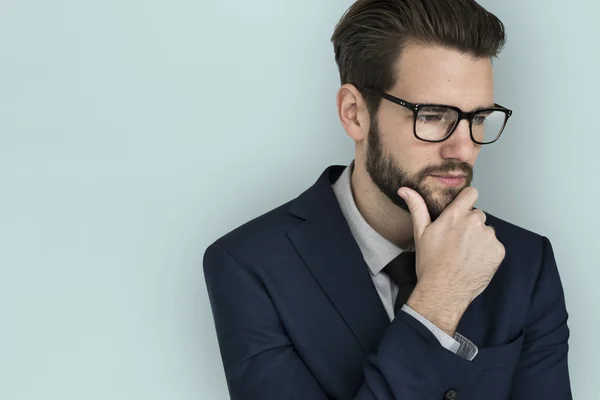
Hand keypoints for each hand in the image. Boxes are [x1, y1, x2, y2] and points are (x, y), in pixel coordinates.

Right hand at [398, 186, 505, 334]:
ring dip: (479, 239)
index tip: (462, 209)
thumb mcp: (420, 233)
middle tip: (457, 242)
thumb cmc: (430, 262)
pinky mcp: (498, 251)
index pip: (471, 193)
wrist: (444, 291)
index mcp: (456, 215)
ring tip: (465, 254)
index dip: (467, 199)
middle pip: (477, 215)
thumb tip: (404, 189)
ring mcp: (488, 237)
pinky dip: (487, 253)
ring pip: (486, 232)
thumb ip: (417, 207)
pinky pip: (494, 246)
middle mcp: (475, 222)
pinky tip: (473, 262)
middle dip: (469, 225)